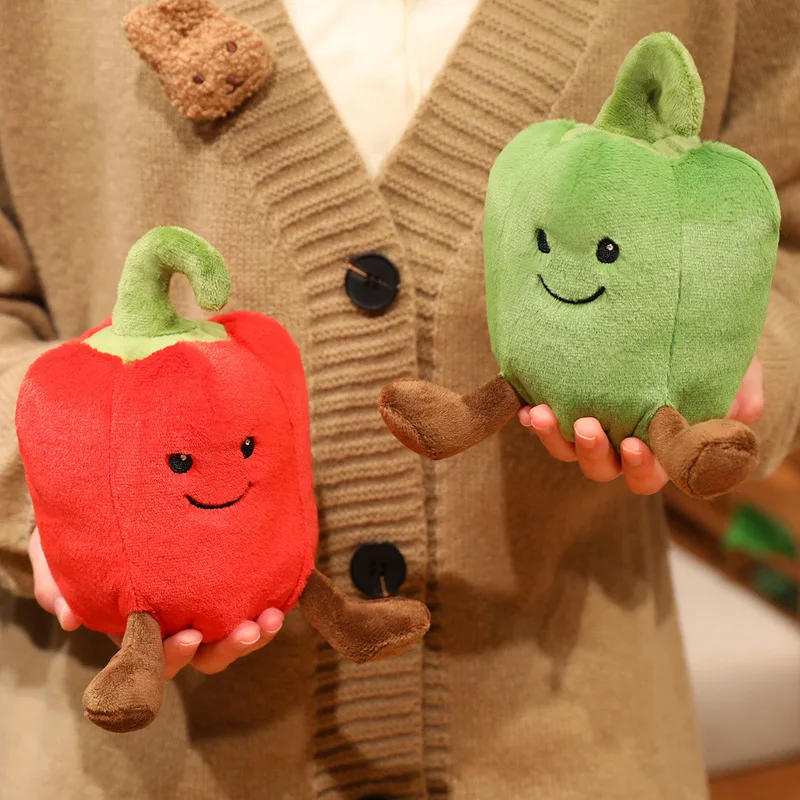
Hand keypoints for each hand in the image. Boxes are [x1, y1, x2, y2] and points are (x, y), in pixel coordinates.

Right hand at [29, 528, 282, 677]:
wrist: (109, 497)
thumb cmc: (83, 529)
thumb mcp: (56, 549)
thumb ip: (58, 581)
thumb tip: (69, 618)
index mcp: (133, 625)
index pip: (153, 657)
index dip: (171, 655)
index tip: (189, 636)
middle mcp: (170, 621)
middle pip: (201, 655)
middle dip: (224, 649)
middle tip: (243, 630)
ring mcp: (200, 603)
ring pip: (229, 637)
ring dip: (252, 635)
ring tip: (271, 618)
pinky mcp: (225, 581)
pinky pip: (249, 603)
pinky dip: (266, 602)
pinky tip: (282, 594)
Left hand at [518, 356, 763, 494]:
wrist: (674, 323)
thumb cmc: (705, 352)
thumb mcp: (732, 365)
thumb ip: (739, 389)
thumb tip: (741, 412)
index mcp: (663, 447)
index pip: (654, 472)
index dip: (644, 466)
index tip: (637, 445)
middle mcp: (623, 445)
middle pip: (604, 468)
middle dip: (593, 451)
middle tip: (585, 427)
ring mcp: (592, 429)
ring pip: (567, 450)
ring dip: (552, 437)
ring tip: (540, 413)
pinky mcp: (565, 407)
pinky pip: (544, 422)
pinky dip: (532, 417)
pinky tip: (523, 404)